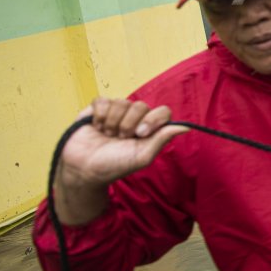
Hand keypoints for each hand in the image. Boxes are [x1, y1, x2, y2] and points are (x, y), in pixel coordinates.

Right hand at [54, 98, 188, 225]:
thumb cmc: (114, 166)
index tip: (140, 133)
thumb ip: (162, 139)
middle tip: (120, 138)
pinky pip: (102, 100)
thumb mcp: (141, 157)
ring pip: (121, 102)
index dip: (153, 119)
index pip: (163, 111)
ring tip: (107, 135)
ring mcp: (116, 112)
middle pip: (140, 105)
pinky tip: (96, 127)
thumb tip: (186, 127)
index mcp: (149, 128)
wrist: (84, 170)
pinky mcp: (97, 109)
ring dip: (113, 122)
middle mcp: (135, 117)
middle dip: (129, 124)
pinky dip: (99, 115)